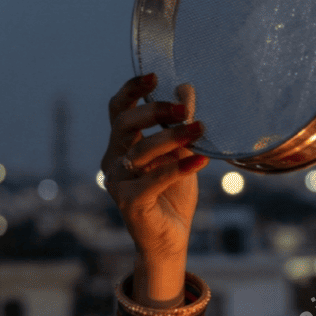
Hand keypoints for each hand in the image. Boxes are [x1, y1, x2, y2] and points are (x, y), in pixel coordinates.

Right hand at [102, 74, 208, 267]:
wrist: (170, 239)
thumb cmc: (173, 195)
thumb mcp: (180, 155)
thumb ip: (181, 126)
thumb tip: (186, 89)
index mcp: (121, 146)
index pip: (118, 111)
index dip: (132, 91)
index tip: (155, 76)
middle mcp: (114, 161)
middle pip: (124, 125)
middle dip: (155, 112)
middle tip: (184, 108)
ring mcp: (118, 183)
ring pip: (141, 151)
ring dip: (172, 137)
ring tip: (199, 128)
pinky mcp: (130, 202)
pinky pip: (154, 179)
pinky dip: (178, 168)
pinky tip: (201, 161)